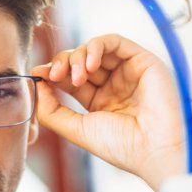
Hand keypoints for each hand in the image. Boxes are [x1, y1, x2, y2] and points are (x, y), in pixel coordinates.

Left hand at [31, 34, 184, 191]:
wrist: (154, 149)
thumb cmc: (121, 146)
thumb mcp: (77, 130)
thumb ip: (52, 111)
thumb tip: (38, 85)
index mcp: (99, 103)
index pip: (69, 80)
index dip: (52, 73)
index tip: (37, 74)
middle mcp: (114, 85)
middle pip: (79, 61)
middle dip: (62, 64)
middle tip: (55, 76)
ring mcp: (127, 72)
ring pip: (94, 49)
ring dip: (78, 57)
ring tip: (77, 76)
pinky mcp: (141, 60)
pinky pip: (114, 41)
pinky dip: (96, 46)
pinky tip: (89, 64)